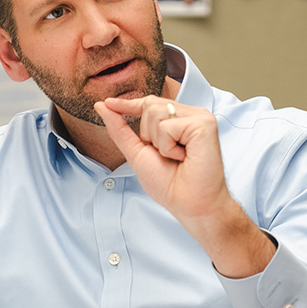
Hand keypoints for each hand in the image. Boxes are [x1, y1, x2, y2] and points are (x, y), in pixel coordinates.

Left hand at [93, 96, 274, 277]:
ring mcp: (200, 118)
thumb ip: (120, 129)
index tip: (108, 103)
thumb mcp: (138, 153)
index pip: (149, 102)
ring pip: (157, 113)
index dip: (128, 104)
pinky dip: (169, 147)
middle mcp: (191, 114)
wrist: (191, 205)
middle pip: (150, 105)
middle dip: (148, 135)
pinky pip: (169, 126)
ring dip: (160, 143)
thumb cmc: (170, 185)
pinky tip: (184, 157)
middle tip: (169, 156)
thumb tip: (102, 106)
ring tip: (178, 157)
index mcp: (179, 119)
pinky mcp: (204, 124)